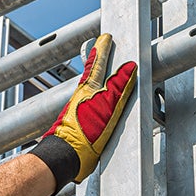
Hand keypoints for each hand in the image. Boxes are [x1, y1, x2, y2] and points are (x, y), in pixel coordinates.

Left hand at [30, 33, 137, 192]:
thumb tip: (129, 66)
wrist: (65, 156)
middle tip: (102, 50)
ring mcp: (79, 110)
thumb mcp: (107, 107)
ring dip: (98, 81)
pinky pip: (91, 105)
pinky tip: (100, 106)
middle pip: (92, 74)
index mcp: (88, 89)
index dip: (102, 50)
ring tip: (105, 76)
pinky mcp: (80, 124)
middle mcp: (82, 97)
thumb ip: (118, 86)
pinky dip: (97, 99)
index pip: (97, 64)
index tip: (105, 38)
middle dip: (98, 62)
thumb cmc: (84, 133)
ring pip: (90, 90)